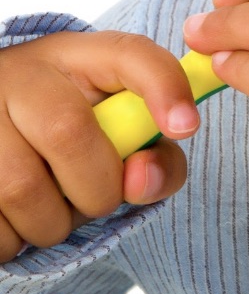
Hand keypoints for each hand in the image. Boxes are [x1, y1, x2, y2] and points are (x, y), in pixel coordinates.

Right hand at [0, 31, 197, 262]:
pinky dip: (10, 239)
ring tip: (52, 211)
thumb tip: (141, 180)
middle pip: (68, 130)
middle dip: (96, 188)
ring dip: (49, 224)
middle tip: (96, 199)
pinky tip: (15, 219)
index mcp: (80, 55)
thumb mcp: (118, 131)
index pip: (130, 54)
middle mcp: (23, 72)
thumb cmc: (72, 134)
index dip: (164, 87)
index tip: (187, 127)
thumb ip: (156, 157)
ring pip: (19, 187)